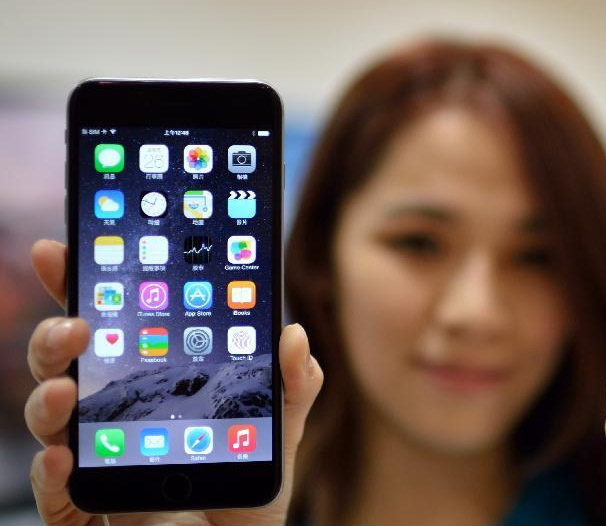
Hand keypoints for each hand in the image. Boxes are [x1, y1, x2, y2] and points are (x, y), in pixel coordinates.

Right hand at [25, 239, 323, 525]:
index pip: (111, 328)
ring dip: (46, 401)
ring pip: (50, 424)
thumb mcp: (277, 431)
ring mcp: (98, 462)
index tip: (61, 250)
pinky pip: (57, 497)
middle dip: (55, 337)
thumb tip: (294, 334)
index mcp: (151, 384)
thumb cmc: (248, 489)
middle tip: (75, 323)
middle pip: (66, 366)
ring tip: (64, 389)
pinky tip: (62, 459)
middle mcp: (115, 417)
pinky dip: (49, 478)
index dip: (82, 288)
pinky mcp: (92, 511)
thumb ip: (291, 384)